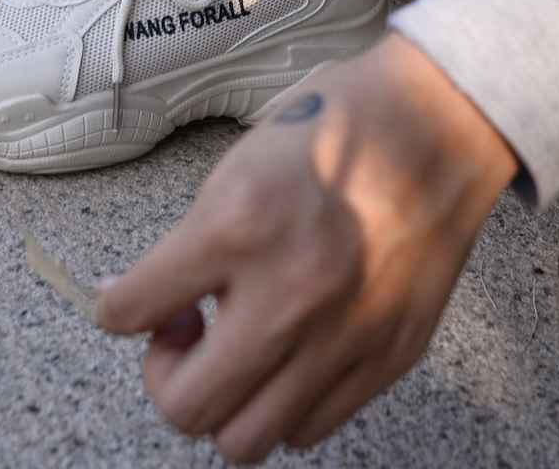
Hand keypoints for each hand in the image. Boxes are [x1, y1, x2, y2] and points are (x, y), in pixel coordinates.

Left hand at [96, 33, 517, 462]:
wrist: (442, 121)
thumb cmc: (338, 125)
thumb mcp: (239, 164)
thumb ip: (188, 243)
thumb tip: (131, 300)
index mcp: (238, 228)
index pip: (129, 314)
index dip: (115, 309)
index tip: (133, 301)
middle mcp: (290, 296)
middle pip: (186, 408)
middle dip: (166, 375)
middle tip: (186, 330)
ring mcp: (345, 336)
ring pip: (247, 440)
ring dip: (227, 401)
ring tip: (241, 347)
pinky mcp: (390, 355)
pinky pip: (312, 427)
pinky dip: (285, 403)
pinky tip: (291, 351)